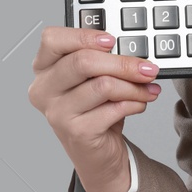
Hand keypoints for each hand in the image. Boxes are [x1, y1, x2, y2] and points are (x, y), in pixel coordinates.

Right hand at [28, 27, 162, 191]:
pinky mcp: (76, 132)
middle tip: (147, 67)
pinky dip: (134, 104)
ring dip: (134, 86)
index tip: (112, 40)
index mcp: (43, 68)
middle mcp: (44, 90)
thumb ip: (101, 59)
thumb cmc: (94, 111)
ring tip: (148, 88)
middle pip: (83, 62)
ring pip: (103, 85)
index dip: (84, 36)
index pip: (52, 39)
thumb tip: (132, 47)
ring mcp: (57, 113)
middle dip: (122, 63)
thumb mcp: (93, 79)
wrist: (97, 156)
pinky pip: (113, 108)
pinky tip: (140, 103)